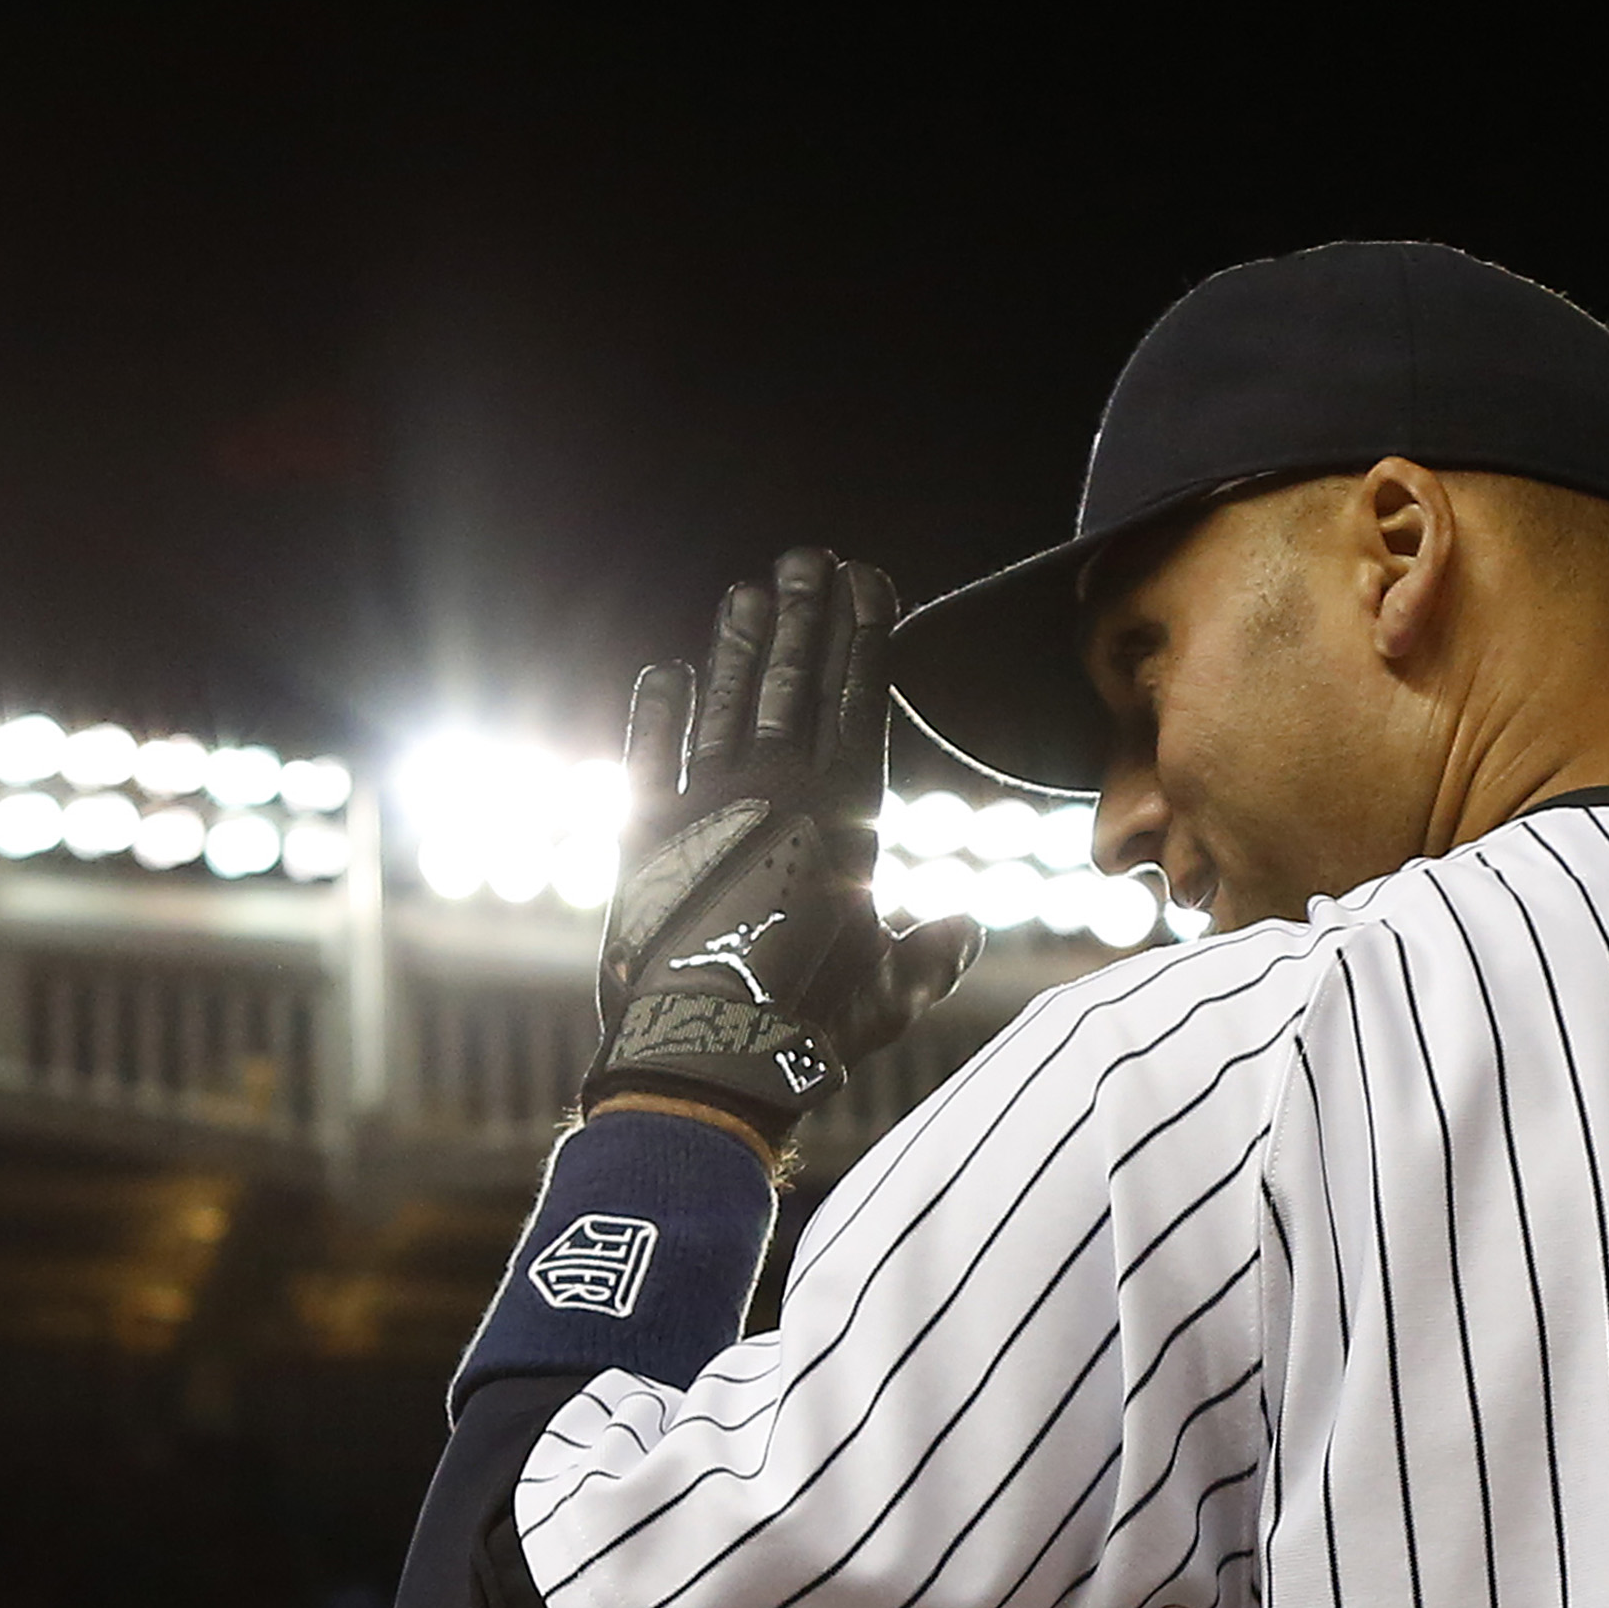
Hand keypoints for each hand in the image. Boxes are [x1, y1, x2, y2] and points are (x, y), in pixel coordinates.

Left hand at [584, 548, 982, 1145]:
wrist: (707, 1050)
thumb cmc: (810, 1024)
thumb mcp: (892, 989)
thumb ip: (932, 952)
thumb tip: (965, 928)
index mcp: (843, 814)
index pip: (858, 698)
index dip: (864, 635)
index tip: (868, 580)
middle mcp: (776, 791)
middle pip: (793, 681)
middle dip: (804, 615)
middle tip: (807, 557)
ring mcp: (705, 804)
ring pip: (726, 702)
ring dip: (738, 644)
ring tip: (749, 590)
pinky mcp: (643, 833)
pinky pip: (650, 754)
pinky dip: (654, 711)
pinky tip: (662, 670)